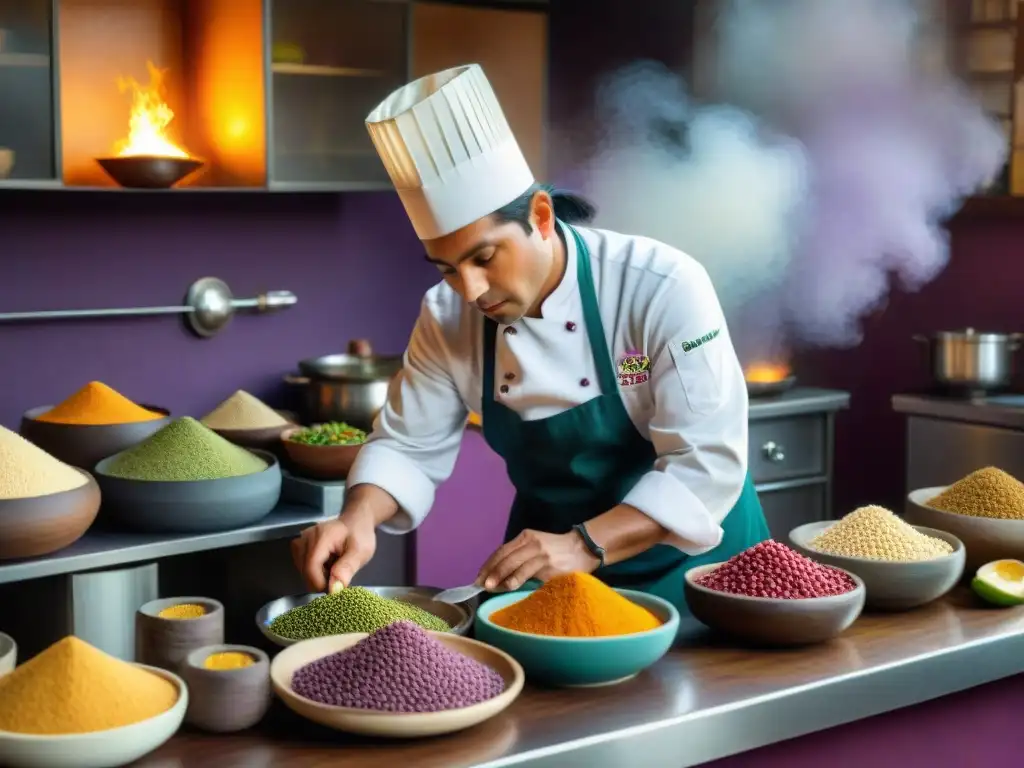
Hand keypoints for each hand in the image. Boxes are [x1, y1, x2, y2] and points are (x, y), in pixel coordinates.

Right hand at [291, 513, 376, 592]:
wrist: (355, 523)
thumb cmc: (359, 536)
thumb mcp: (360, 552)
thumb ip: (347, 568)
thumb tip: (334, 589)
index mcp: (322, 536)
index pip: (311, 566)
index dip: (321, 583)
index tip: (336, 587)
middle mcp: (306, 537)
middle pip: (305, 570)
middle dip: (321, 580)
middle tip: (339, 574)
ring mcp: (300, 541)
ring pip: (302, 571)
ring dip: (317, 576)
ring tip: (333, 567)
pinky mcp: (299, 546)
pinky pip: (302, 566)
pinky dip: (314, 571)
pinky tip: (326, 565)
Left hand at [476, 529, 599, 591]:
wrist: (583, 549)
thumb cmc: (556, 550)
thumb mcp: (536, 546)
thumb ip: (519, 555)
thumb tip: (497, 574)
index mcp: (526, 537)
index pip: (502, 550)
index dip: (489, 564)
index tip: (479, 577)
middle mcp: (532, 543)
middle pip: (506, 557)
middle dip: (492, 572)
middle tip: (482, 584)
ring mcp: (541, 554)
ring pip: (516, 565)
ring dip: (502, 578)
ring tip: (492, 587)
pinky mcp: (549, 566)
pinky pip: (529, 575)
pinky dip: (517, 581)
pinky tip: (510, 587)